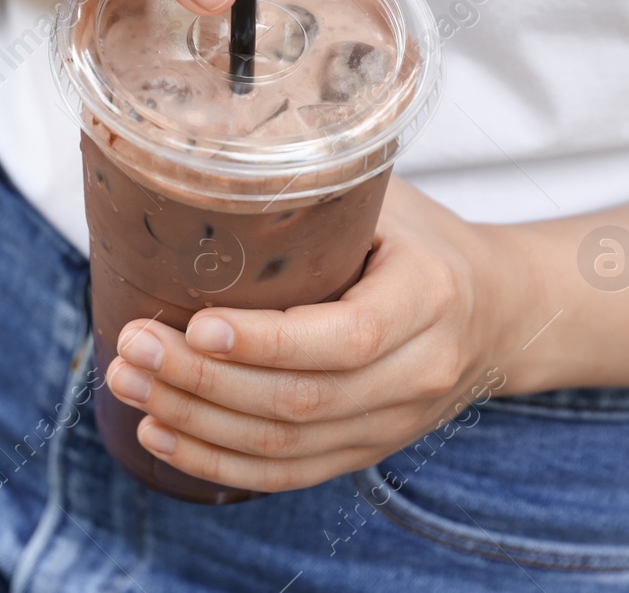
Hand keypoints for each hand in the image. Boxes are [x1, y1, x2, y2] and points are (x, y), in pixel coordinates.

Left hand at [104, 178, 540, 492]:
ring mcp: (393, 424)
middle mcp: (418, 372)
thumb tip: (211, 153)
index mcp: (428, 297)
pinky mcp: (365, 452)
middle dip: (204, 381)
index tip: (198, 323)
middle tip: (132, 347)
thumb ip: (320, 187)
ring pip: (286, 447)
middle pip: (302, 399)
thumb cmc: (422, 239)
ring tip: (128, 383)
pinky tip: (158, 434)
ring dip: (196, 422)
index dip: (268, 340)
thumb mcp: (388, 199)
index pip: (348, 336)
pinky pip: (287, 475)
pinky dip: (217, 463)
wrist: (500, 310)